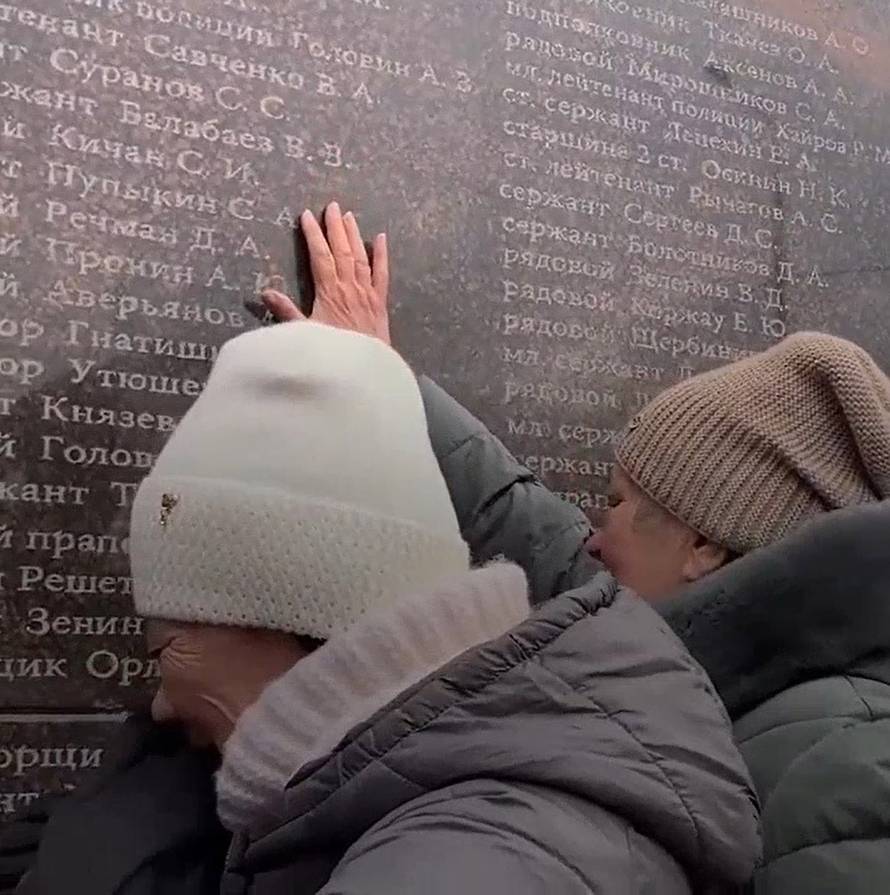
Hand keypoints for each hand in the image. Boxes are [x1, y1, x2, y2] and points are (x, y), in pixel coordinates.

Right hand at [262, 202, 390, 343]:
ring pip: (361, 257)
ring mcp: (367, 293)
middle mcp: (349, 287)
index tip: (307, 216)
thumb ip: (286, 312)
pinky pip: (382, 274)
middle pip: (342, 250)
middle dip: (335, 227)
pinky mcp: (380, 302)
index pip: (320, 256)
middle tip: (331, 206)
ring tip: (348, 215)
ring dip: (354, 235)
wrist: (364, 369)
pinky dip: (382, 255)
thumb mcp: (305, 334)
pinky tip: (381, 238)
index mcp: (329, 292)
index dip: (313, 234)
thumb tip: (264, 292)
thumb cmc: (332, 354)